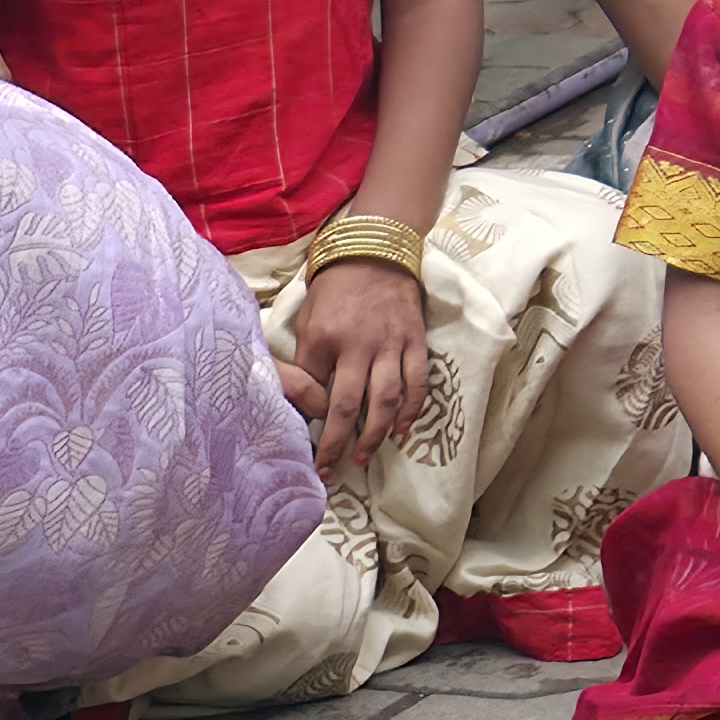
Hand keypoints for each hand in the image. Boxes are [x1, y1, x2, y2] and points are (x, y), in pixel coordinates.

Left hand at [281, 258, 426, 480]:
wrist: (373, 251)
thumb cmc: (334, 289)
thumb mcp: (308, 320)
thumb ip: (308, 359)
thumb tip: (306, 402)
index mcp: (323, 339)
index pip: (312, 391)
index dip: (307, 423)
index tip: (303, 445)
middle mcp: (357, 345)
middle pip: (347, 406)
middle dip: (337, 443)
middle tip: (330, 469)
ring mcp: (390, 343)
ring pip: (385, 399)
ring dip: (375, 433)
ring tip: (364, 456)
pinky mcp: (414, 340)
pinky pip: (416, 381)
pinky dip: (411, 408)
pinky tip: (401, 429)